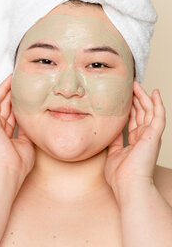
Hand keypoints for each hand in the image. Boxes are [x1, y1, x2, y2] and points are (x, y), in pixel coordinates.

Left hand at [104, 79, 165, 200]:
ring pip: (149, 110)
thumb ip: (114, 141)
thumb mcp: (113, 153)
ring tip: (136, 84)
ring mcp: (150, 135)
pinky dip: (158, 103)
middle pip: (141, 112)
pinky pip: (158, 115)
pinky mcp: (154, 134)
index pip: (134, 120)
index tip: (124, 97)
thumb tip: (110, 132)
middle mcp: (144, 137)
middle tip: (129, 85)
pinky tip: (155, 93)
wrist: (128, 185)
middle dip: (136, 98)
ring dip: (143, 96)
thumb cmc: (120, 176)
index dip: (130, 107)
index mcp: (136, 141)